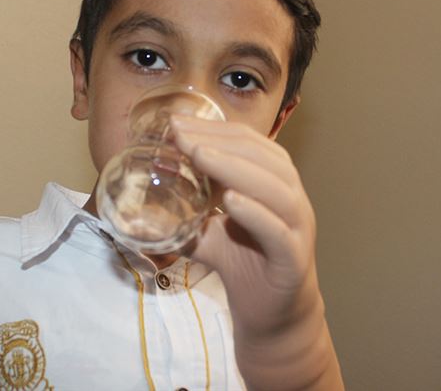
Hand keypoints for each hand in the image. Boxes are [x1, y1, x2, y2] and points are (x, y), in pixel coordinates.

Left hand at [170, 114, 342, 389]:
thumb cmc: (244, 263)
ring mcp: (297, 227)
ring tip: (199, 157)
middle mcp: (291, 197)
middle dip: (220, 142)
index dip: (215, 129)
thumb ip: (185, 213)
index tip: (176, 124)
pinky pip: (279, 231)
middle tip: (181, 135)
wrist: (273, 315)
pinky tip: (230, 201)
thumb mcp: (208, 232)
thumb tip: (142, 198)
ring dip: (236, 169)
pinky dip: (256, 213)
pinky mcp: (294, 259)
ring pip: (275, 189)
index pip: (249, 143)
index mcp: (274, 182)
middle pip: (263, 158)